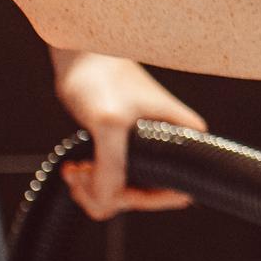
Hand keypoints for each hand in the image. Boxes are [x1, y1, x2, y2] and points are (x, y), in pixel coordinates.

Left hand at [50, 47, 210, 219]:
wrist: (81, 58)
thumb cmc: (102, 80)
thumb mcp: (109, 123)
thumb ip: (111, 165)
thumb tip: (109, 202)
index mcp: (185, 141)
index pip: (172, 192)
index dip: (136, 197)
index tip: (105, 181)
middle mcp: (171, 150)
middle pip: (142, 198)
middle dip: (107, 192)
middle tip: (80, 172)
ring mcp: (146, 153)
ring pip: (122, 195)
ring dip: (93, 190)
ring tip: (75, 170)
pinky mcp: (124, 151)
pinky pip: (110, 185)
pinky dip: (89, 184)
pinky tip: (75, 168)